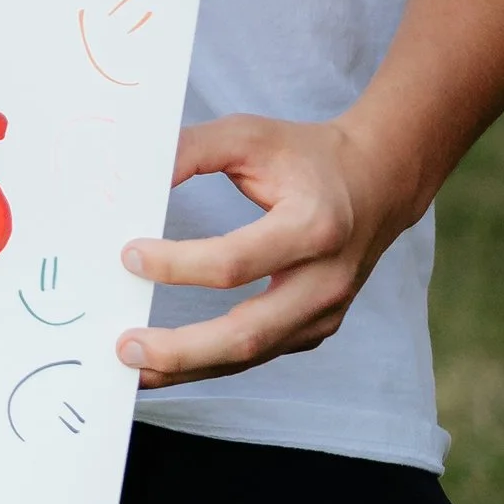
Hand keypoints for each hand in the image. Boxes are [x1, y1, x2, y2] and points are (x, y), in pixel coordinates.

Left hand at [116, 112, 424, 388]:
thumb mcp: (249, 135)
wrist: (377, 182)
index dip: (177, 265)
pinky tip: (172, 361)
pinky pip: (259, 354)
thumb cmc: (307, 156)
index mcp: (313, 226)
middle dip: (181, 350)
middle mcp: (325, 280)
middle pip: (247, 334)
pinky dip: (212, 362)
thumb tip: (134, 181)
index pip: (235, 262)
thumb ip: (191, 151)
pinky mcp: (316, 330)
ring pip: (250, 356)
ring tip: (135, 368)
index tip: (129, 256)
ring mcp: (325, 313)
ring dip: (189, 367)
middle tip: (125, 347)